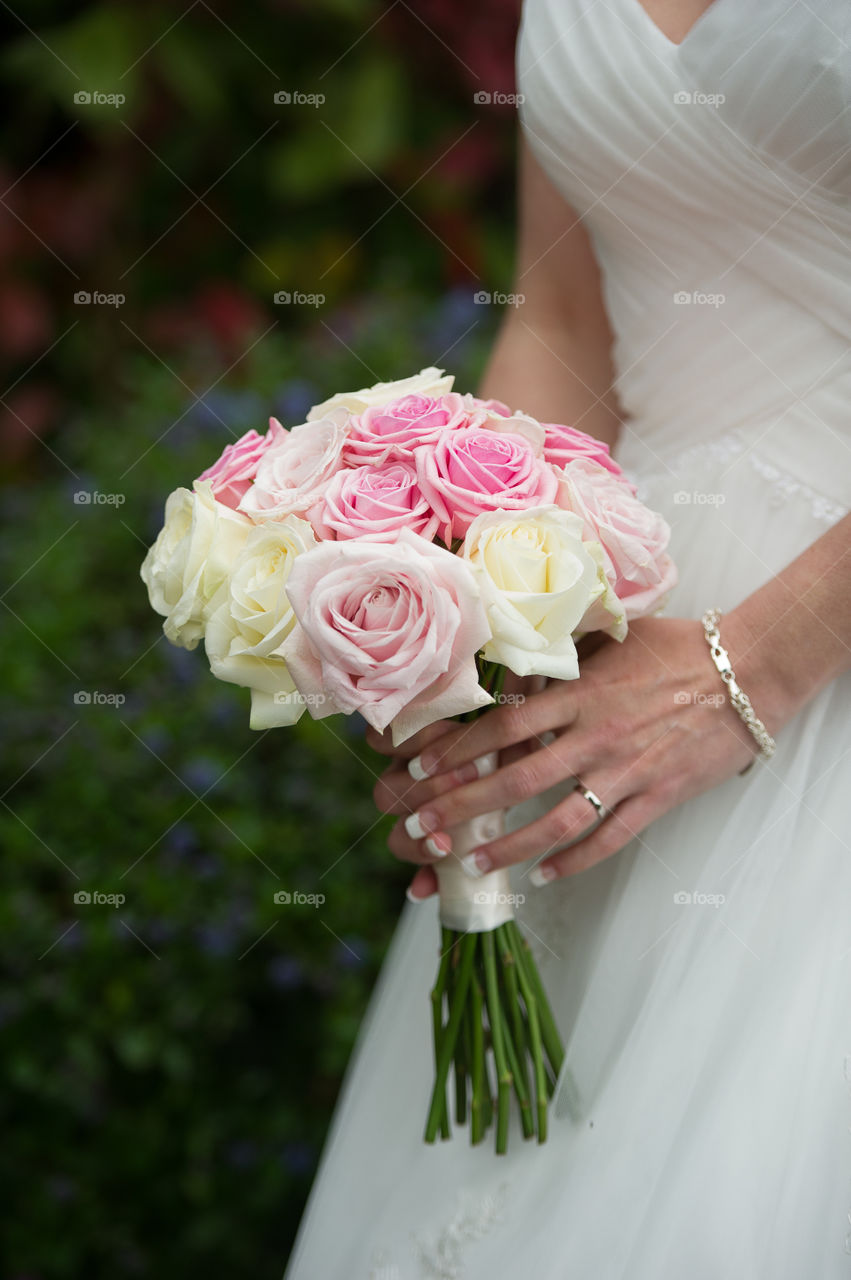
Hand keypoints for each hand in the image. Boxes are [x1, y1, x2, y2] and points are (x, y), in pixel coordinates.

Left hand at [368, 614, 771, 899]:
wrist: (748, 671)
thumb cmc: (678, 647)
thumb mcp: (611, 636)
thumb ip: (564, 656)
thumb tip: (515, 664)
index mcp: (580, 693)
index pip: (505, 725)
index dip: (458, 751)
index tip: (420, 770)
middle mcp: (596, 735)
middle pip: (516, 778)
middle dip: (461, 808)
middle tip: (421, 829)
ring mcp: (627, 771)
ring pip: (557, 820)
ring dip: (509, 847)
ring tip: (472, 864)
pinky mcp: (658, 796)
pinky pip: (610, 838)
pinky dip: (574, 862)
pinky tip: (544, 877)